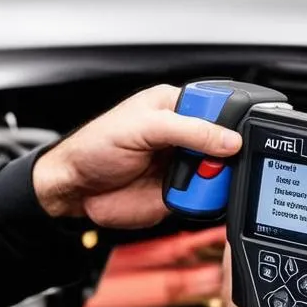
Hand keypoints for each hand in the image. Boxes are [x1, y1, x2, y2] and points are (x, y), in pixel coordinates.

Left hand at [32, 85, 241, 226]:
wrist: (75, 188)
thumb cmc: (94, 147)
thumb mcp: (141, 127)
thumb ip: (187, 130)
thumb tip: (228, 139)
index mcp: (174, 106)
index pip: (219, 106)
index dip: (230, 121)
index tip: (231, 137)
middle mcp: (183, 135)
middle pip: (227, 143)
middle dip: (224, 155)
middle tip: (205, 162)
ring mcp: (183, 165)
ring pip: (221, 173)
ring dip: (213, 180)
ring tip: (188, 179)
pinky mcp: (180, 193)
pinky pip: (207, 199)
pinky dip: (204, 200)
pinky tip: (187, 195)